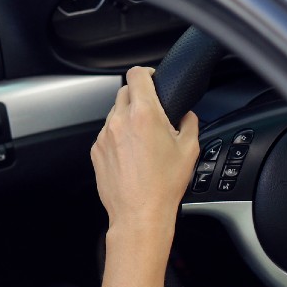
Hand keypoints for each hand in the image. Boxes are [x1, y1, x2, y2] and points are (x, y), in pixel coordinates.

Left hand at [90, 66, 199, 247]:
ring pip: (114, 113)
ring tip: (143, 140)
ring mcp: (104, 136)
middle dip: (138, 96)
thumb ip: (189, 122)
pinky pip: (107, 133)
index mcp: (143, 115)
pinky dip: (118, 136)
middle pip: (124, 91)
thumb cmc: (164, 185)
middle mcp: (119, 121)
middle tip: (153, 112)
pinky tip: (132, 154)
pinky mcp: (96, 150)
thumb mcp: (190, 150)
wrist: (139, 214)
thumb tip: (187, 115)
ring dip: (127, 118)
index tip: (152, 78)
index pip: (136, 75)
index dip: (146, 72)